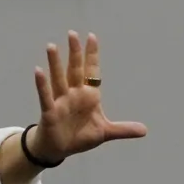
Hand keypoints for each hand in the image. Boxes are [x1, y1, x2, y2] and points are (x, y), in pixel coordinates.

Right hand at [27, 32, 146, 163]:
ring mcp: (61, 102)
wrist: (58, 150)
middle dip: (75, 53)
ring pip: (58, 79)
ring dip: (55, 63)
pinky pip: (45, 96)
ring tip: (52, 46)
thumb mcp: (104, 132)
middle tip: (73, 33)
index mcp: (88, 96)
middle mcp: (74, 95)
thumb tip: (145, 130)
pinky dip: (42, 84)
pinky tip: (38, 71)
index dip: (92, 55)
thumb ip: (123, 129)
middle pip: (74, 70)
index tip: (92, 37)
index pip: (91, 71)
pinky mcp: (50, 111)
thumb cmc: (79, 137)